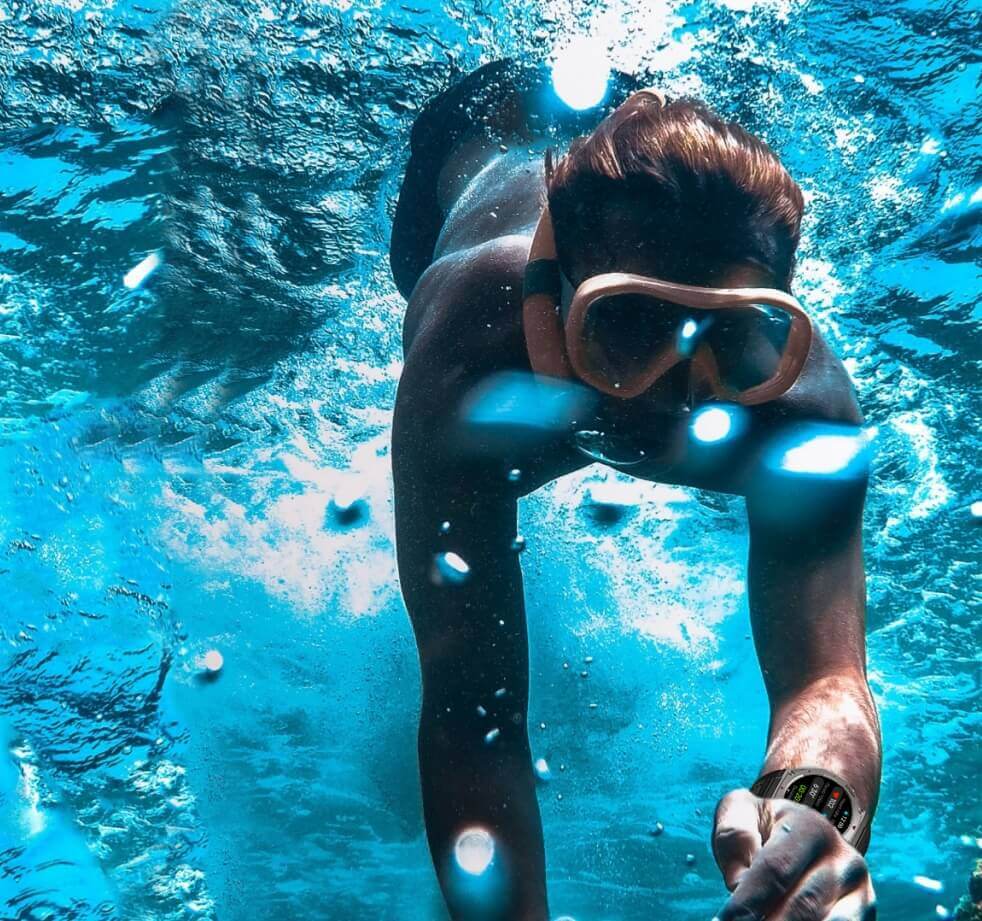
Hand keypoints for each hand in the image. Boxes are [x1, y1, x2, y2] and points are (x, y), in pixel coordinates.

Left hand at [711, 788, 875, 920]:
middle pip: (802, 907)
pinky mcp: (864, 916)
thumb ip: (734, 836)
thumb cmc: (762, 828)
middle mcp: (844, 859)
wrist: (805, 832)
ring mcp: (860, 892)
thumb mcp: (741, 813)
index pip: (775, 871)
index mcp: (810, 827)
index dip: (747, 902)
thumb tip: (740, 883)